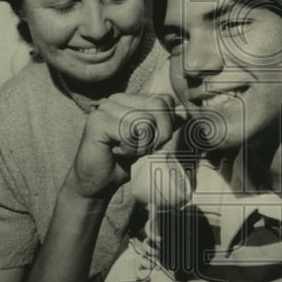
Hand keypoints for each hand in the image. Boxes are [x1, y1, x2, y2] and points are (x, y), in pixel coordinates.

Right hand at [69, 93, 185, 198]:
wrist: (97, 183)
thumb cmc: (122, 162)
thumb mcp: (150, 142)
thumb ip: (165, 126)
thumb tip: (184, 113)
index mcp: (130, 99)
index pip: (165, 99)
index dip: (167, 124)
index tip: (151, 141)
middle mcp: (117, 98)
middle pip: (159, 105)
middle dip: (159, 134)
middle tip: (141, 148)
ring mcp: (105, 107)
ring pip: (146, 120)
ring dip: (141, 144)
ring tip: (125, 150)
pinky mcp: (98, 121)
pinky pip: (131, 131)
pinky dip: (130, 148)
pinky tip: (116, 152)